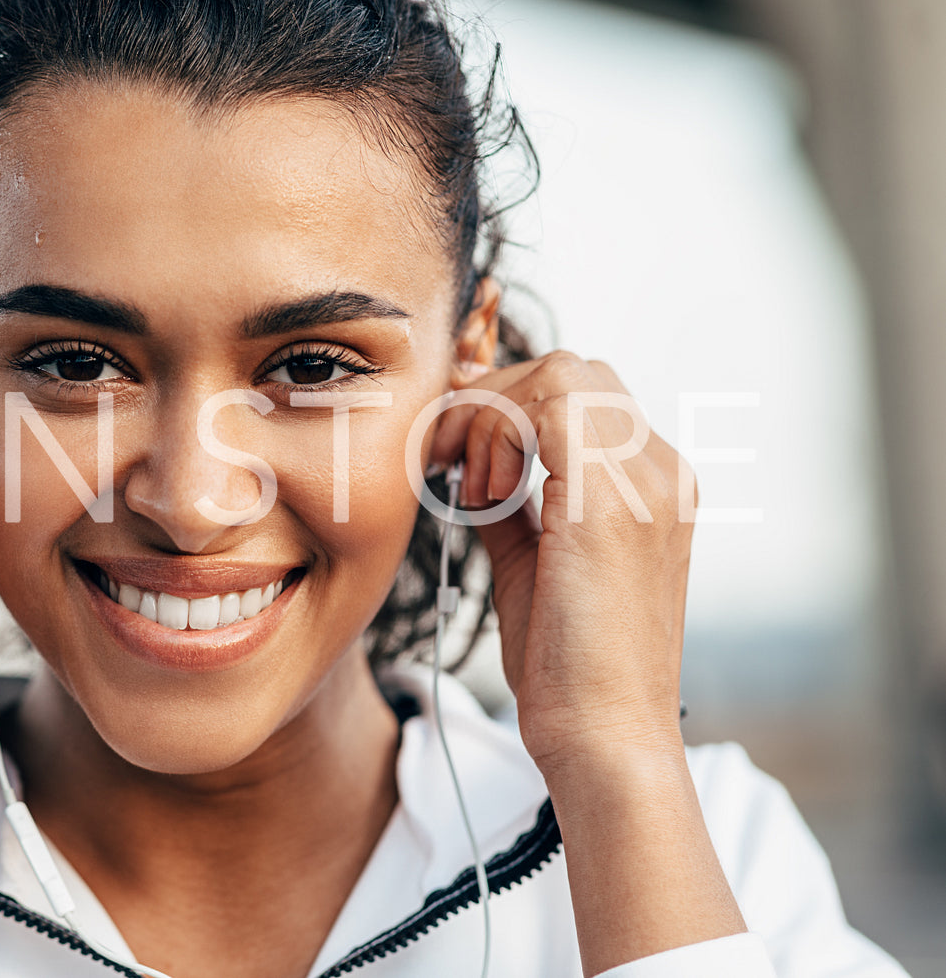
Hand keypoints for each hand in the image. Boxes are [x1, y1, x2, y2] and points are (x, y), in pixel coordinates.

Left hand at [434, 350, 696, 775]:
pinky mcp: (617, 502)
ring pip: (564, 375)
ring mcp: (650, 481)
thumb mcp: (529, 565)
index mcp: (654, 486)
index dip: (506, 402)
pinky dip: (500, 434)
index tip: (450, 444)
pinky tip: (482, 492)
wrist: (604, 738)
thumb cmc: (567, 668)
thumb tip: (471, 467)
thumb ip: (510, 507)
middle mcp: (664, 472)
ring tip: (468, 485)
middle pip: (574, 370)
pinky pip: (553, 407)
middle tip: (446, 455)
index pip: (581, 393)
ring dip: (493, 416)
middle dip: (494, 398)